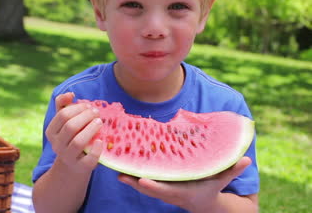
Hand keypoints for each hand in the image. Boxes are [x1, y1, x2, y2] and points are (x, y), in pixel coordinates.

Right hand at [45, 93, 103, 173]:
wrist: (72, 166)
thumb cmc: (70, 138)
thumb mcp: (63, 122)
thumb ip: (63, 105)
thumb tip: (70, 94)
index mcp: (51, 132)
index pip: (62, 116)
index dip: (77, 108)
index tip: (88, 106)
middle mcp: (57, 145)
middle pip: (70, 127)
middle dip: (85, 116)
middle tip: (96, 112)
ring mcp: (68, 157)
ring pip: (78, 142)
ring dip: (91, 129)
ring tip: (100, 122)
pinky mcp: (81, 167)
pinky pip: (89, 159)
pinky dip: (96, 150)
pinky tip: (101, 141)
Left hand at [118, 157, 251, 211]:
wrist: (202, 203)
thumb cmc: (210, 189)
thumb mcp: (221, 181)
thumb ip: (231, 170)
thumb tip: (246, 159)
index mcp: (181, 192)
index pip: (165, 190)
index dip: (154, 186)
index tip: (143, 181)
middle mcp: (168, 193)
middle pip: (148, 189)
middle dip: (134, 182)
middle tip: (120, 174)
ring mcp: (160, 190)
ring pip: (141, 185)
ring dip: (129, 178)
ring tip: (115, 167)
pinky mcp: (156, 186)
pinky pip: (141, 180)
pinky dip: (131, 174)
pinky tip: (121, 162)